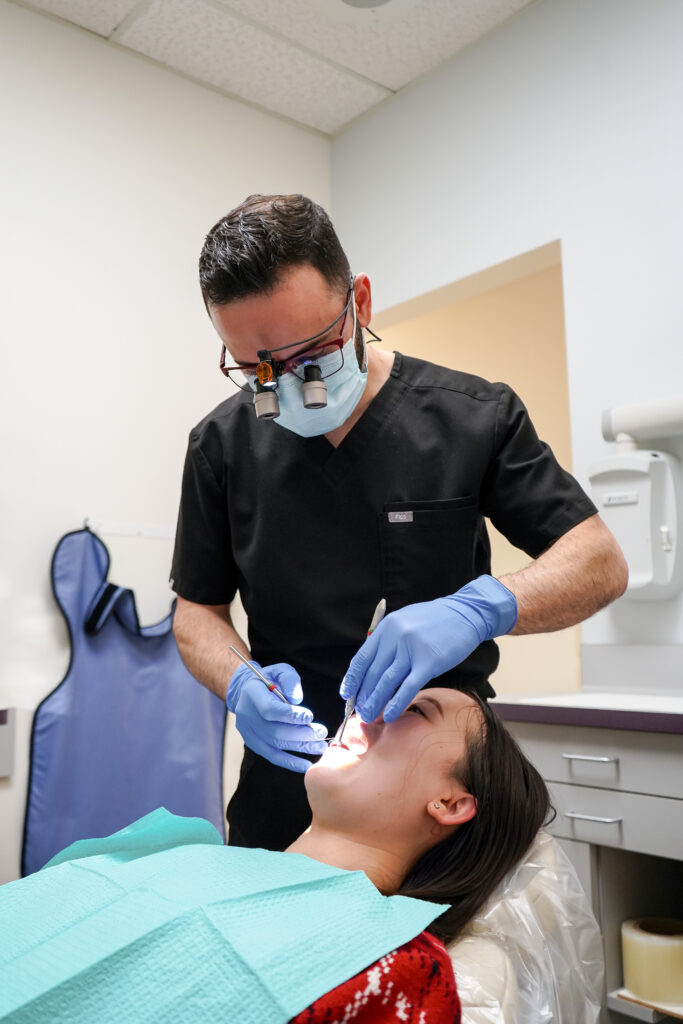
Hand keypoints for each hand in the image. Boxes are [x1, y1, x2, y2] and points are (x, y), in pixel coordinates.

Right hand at [226, 661, 327, 772]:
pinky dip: (290, 762)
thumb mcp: (280, 671)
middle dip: (301, 733)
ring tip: (320, 746)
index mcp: (252, 694)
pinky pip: (272, 756)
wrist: (247, 691)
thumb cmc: (269, 680)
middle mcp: (247, 715)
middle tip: (321, 733)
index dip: (290, 715)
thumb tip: (297, 699)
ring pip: (275, 744)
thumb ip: (290, 680)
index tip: (309, 716)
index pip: (269, 710)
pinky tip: (306, 765)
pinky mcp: (254, 743)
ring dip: (300, 747)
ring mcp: (249, 731)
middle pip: (274, 730)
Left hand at [340, 576, 516, 722]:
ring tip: (369, 717)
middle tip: (359, 712)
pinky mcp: (429, 662)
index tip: (346, 694)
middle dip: (363, 695)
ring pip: (386, 682)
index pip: (362, 658)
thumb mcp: (404, 622)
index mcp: (386, 628)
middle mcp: (395, 637)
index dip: (352, 679)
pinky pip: (408, 687)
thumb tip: (371, 670)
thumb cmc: (434, 621)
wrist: (465, 613)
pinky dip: (396, 704)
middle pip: (372, 673)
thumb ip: (388, 642)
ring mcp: (411, 649)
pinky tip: (389, 715)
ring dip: (375, 702)